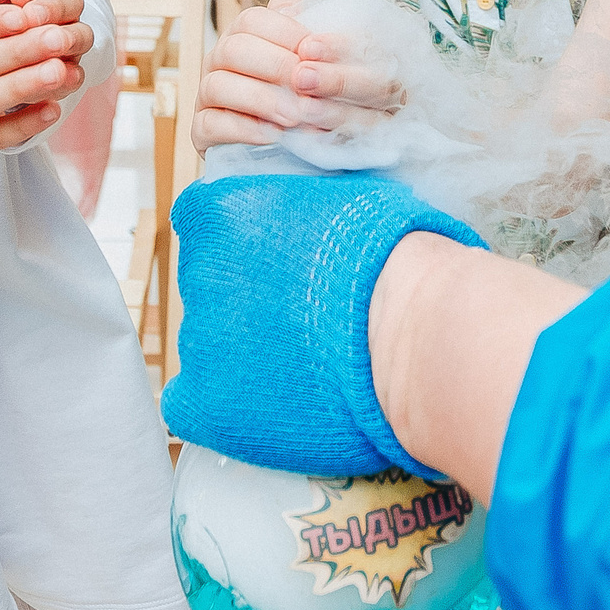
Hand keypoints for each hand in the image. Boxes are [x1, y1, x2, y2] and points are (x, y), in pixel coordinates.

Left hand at [161, 173, 485, 476]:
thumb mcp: (342, 199)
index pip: (205, 223)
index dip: (244, 248)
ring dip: (249, 358)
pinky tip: (275, 406)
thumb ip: (300, 212)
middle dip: (251, 305)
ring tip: (312, 368)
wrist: (412, 331)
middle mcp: (199, 273)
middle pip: (212, 290)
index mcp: (221, 212)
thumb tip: (306, 229)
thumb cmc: (398, 259)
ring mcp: (200, 340)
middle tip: (306, 322)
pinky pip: (197, 409)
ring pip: (212, 350)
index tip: (279, 265)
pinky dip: (230, 410)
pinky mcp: (209, 405)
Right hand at [193, 0, 404, 150]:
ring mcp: (206, 95)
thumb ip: (306, 30)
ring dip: (260, 99)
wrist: (287, 145)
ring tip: (294, 116)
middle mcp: (218, 61)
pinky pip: (210, 124)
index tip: (313, 52)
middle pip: (233, 48)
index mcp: (242, 36)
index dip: (284, 33)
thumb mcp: (311, 60)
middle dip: (274, 65)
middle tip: (306, 85)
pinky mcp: (201, 131)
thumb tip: (294, 3)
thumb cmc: (302, 93)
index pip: (252, 20)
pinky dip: (243, 129)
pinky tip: (273, 135)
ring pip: (218, 85)